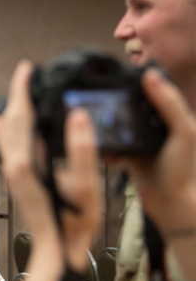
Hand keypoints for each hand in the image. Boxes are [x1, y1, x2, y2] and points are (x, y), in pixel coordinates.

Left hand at [0, 61, 100, 272]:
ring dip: (13, 109)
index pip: (22, 116)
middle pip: (11, 121)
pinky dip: (5, 129)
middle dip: (17, 95)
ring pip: (7, 133)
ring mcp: (14, 173)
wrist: (55, 252)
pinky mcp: (18, 179)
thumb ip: (82, 150)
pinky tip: (0, 125)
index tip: (26, 69)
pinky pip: (7, 146)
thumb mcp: (85, 186)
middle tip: (24, 73)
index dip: (24, 91)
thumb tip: (77, 116)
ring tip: (18, 92)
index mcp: (26, 163)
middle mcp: (14, 165)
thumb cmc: (71, 224)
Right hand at [116, 69, 195, 235]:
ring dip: (108, 123)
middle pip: (131, 103)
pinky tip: (105, 149)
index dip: (137, 80)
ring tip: (99, 124)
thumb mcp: (182, 132)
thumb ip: (169, 104)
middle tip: (101, 100)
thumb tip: (150, 76)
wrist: (169, 204)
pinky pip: (111, 140)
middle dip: (116, 102)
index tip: (117, 75)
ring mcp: (140, 138)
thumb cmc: (182, 170)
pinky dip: (106, 143)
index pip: (153, 88)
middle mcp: (156, 124)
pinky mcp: (127, 152)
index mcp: (173, 114)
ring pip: (118, 121)